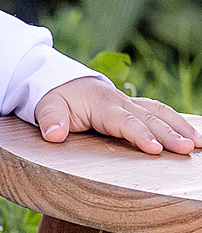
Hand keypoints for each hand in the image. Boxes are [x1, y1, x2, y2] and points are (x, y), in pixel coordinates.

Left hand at [35, 76, 201, 155]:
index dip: (140, 135)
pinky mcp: (136, 108)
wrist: (64, 82)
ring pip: (160, 114)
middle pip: (149, 119)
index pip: (124, 122)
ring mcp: (131, 104)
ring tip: (198, 144)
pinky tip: (193, 135)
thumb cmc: (57, 99)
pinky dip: (178, 122)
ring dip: (180, 127)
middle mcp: (121, 102)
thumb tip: (54, 135)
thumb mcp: (46, 106)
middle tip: (187, 149)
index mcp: (102, 104)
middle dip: (169, 134)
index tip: (155, 149)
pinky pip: (160, 112)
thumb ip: (50, 120)